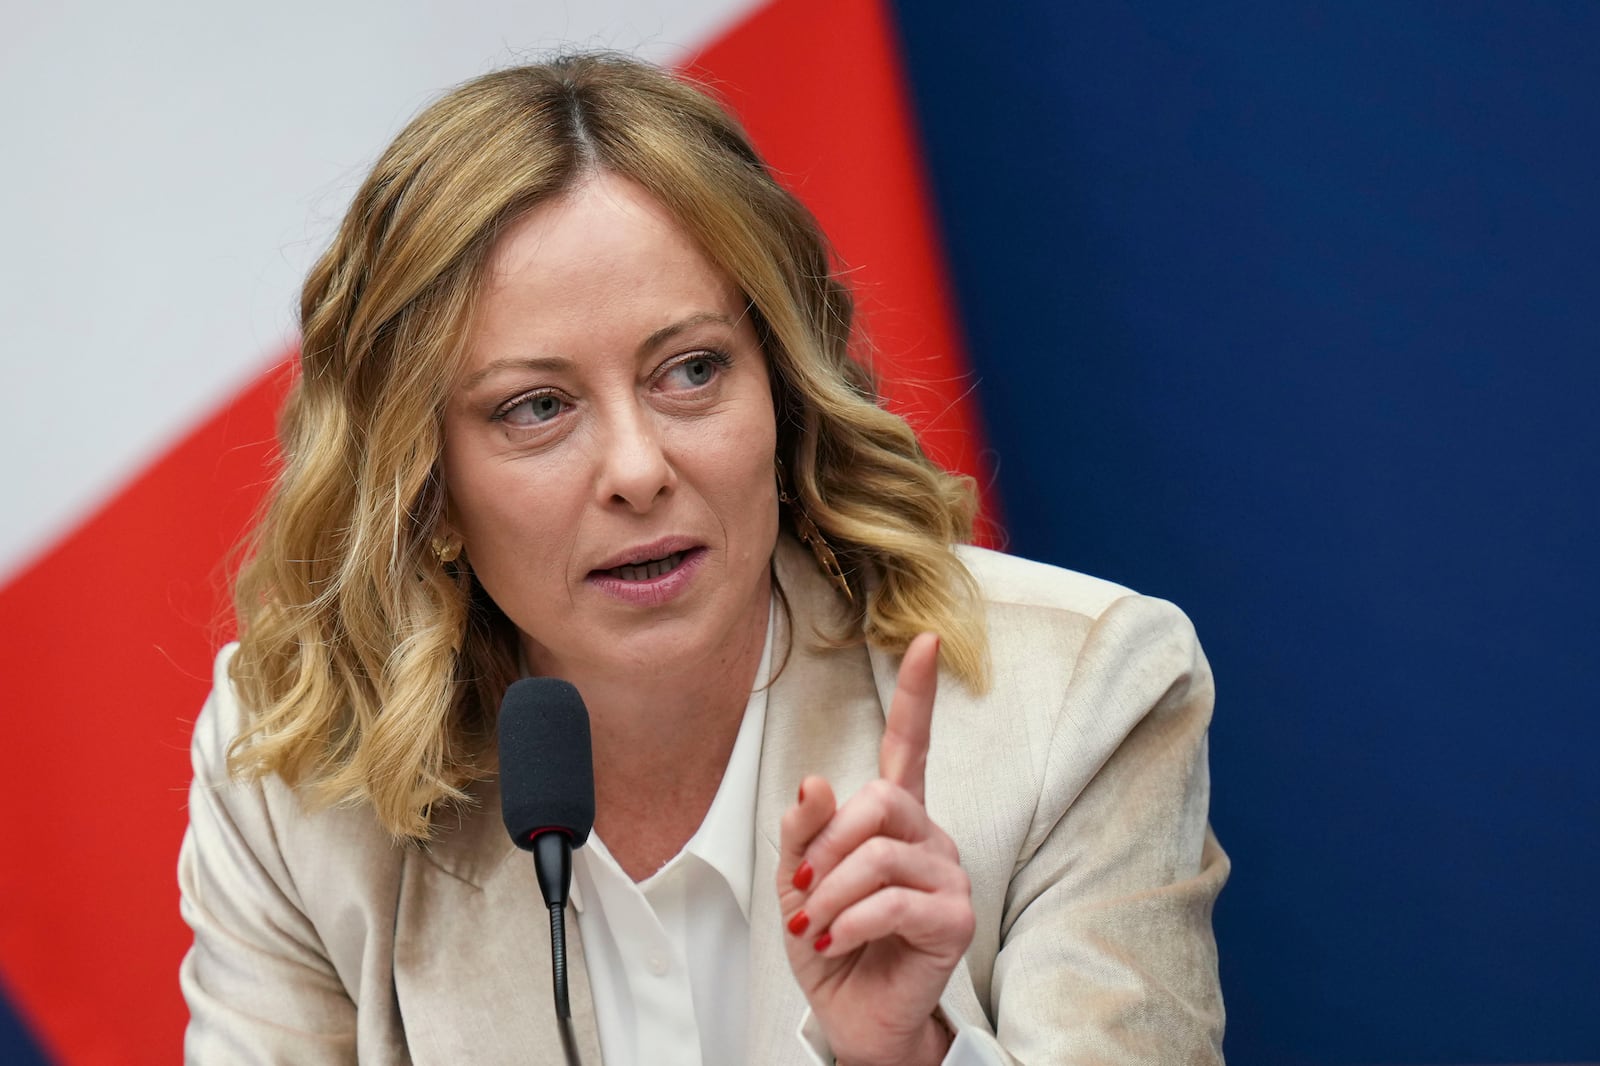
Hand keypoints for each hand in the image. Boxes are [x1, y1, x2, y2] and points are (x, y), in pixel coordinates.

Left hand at [777, 633, 974, 1065]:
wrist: (854, 1015)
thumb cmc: (831, 942)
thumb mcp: (798, 882)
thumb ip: (803, 832)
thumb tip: (814, 781)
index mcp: (894, 819)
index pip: (911, 744)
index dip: (916, 693)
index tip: (923, 640)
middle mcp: (928, 837)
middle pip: (881, 799)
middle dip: (828, 844)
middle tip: (800, 890)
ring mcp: (947, 875)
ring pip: (882, 852)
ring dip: (829, 893)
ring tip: (811, 924)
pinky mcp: (955, 918)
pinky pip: (894, 901)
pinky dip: (850, 922)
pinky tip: (836, 941)